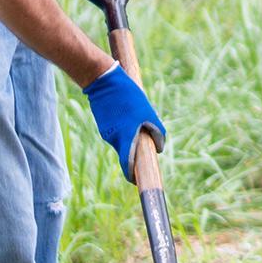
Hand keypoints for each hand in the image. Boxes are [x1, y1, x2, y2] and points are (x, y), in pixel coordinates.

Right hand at [83, 63, 165, 181]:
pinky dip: (123, 129)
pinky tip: (125, 114)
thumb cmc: (129, 96)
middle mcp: (114, 139)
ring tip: (134, 118)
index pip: (127, 166)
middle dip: (136, 150)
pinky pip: (117, 132)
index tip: (138, 182)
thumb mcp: (148, 113)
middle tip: (146, 143)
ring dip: (130, 136)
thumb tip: (159, 148)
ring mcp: (106, 132)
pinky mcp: (103, 125)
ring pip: (123, 141)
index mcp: (125, 138)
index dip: (133, 176)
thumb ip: (157, 132)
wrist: (102, 80)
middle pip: (127, 153)